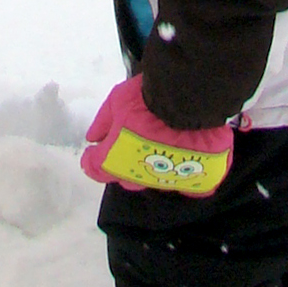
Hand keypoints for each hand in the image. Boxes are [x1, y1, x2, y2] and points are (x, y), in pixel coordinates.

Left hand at [81, 76, 232, 197]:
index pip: (95, 169)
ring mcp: (168, 182)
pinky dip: (185, 176)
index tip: (94, 151)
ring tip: (160, 146)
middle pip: (126, 178)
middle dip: (125, 164)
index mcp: (116, 160)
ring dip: (153, 168)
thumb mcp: (118, 100)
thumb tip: (93, 138)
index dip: (92, 159)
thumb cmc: (148, 100)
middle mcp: (140, 178)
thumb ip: (103, 122)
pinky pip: (188, 186)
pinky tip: (186, 160)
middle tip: (133, 142)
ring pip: (154, 182)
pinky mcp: (196, 183)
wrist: (187, 102)